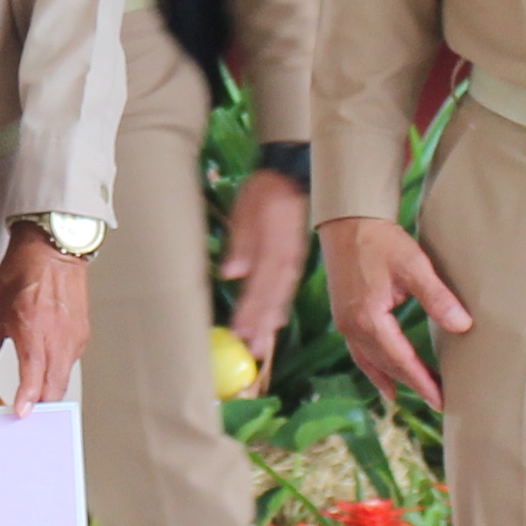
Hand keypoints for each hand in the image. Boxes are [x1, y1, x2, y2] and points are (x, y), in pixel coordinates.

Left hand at [0, 234, 91, 406]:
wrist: (53, 249)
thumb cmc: (23, 274)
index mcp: (33, 330)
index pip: (35, 377)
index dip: (28, 400)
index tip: (20, 413)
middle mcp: (58, 336)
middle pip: (54, 388)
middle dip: (39, 405)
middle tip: (21, 412)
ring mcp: (74, 337)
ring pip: (63, 379)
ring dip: (48, 391)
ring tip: (30, 395)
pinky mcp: (82, 336)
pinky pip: (69, 364)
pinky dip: (56, 373)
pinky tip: (43, 369)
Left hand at [218, 165, 312, 361]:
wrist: (290, 174)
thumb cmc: (264, 192)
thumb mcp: (246, 210)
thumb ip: (240, 243)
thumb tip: (231, 274)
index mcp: (274, 246)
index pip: (261, 284)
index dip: (250, 310)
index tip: (239, 331)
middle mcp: (286, 258)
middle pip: (273, 297)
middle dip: (262, 325)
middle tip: (252, 351)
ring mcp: (293, 260)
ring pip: (281, 296)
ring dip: (271, 322)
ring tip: (262, 347)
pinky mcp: (294, 260)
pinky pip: (287, 289)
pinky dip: (280, 307)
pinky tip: (275, 324)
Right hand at [323, 212, 470, 406]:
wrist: (347, 222)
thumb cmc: (381, 241)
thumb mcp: (414, 266)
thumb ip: (437, 298)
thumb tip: (463, 326)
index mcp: (369, 319)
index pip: (401, 360)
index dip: (422, 381)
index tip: (442, 399)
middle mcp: (353, 328)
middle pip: (387, 365)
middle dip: (413, 383)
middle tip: (440, 400)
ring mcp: (345, 325)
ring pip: (373, 362)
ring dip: (396, 379)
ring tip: (418, 395)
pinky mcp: (344, 318)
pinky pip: (360, 354)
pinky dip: (375, 371)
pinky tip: (386, 384)